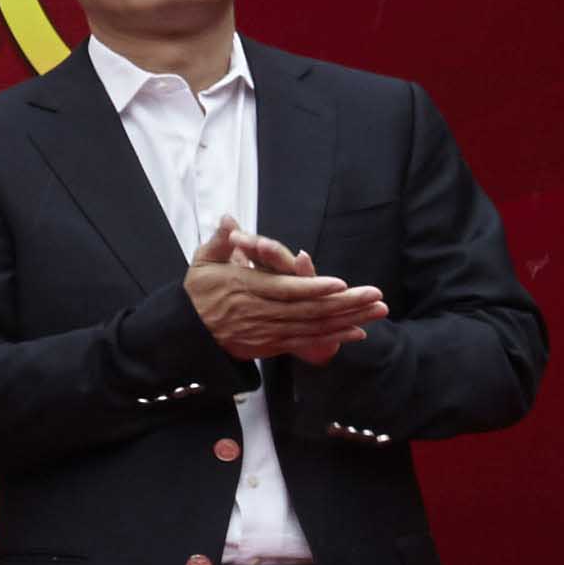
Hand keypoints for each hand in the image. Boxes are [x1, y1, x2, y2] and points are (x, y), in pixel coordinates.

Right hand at [185, 217, 387, 366]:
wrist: (186, 332)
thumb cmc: (198, 293)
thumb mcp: (203, 262)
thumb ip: (221, 241)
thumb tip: (229, 219)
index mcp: (244, 288)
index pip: (284, 289)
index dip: (313, 287)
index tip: (340, 283)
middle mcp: (258, 313)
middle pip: (307, 310)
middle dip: (345, 304)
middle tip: (375, 295)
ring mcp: (266, 332)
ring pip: (312, 327)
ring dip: (348, 320)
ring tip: (377, 311)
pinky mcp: (270, 345)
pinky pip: (306, 342)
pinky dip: (333, 338)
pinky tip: (357, 331)